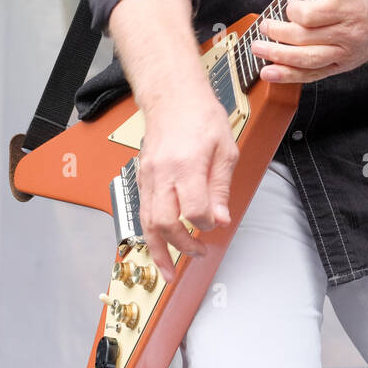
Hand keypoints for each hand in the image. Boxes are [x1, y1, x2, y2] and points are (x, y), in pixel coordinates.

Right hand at [135, 93, 238, 283]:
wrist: (173, 97)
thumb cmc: (201, 116)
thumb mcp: (225, 148)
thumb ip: (221, 186)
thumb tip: (220, 218)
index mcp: (186, 165)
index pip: (193, 210)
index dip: (207, 223)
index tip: (216, 223)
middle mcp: (162, 173)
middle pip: (164, 222)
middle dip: (181, 246)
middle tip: (198, 252)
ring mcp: (148, 176)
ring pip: (147, 222)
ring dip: (158, 250)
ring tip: (168, 271)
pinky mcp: (142, 178)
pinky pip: (143, 211)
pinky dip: (150, 233)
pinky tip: (159, 246)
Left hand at [251, 0, 367, 83]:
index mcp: (346, 6)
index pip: (312, 15)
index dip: (294, 11)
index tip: (290, 4)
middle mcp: (347, 32)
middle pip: (305, 38)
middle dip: (278, 33)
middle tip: (265, 26)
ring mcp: (344, 52)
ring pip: (308, 60)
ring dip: (279, 57)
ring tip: (259, 49)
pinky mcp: (342, 65)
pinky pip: (314, 74)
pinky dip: (290, 75)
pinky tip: (271, 72)